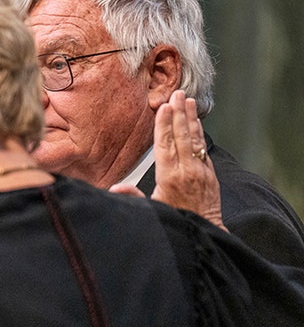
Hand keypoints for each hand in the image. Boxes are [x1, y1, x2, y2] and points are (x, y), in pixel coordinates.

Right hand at [144, 89, 225, 229]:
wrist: (204, 231)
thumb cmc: (174, 221)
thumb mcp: (151, 209)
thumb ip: (133, 195)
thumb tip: (116, 186)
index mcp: (169, 178)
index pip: (165, 145)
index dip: (163, 125)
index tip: (163, 108)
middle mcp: (187, 171)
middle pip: (181, 136)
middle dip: (179, 114)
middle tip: (178, 94)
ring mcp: (201, 171)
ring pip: (194, 140)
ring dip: (191, 119)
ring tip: (189, 100)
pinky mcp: (210, 175)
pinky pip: (202, 149)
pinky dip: (198, 134)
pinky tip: (196, 123)